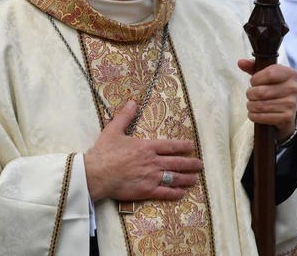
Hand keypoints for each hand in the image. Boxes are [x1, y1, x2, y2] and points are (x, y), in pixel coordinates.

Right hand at [84, 101, 202, 202]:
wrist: (96, 174)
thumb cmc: (105, 152)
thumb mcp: (113, 130)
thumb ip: (125, 116)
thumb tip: (133, 102)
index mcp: (147, 147)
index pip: (170, 146)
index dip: (183, 146)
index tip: (192, 146)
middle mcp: (153, 162)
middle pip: (177, 162)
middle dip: (190, 163)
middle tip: (200, 164)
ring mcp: (151, 177)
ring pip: (174, 178)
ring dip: (187, 178)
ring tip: (195, 179)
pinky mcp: (146, 191)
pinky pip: (165, 192)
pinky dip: (175, 193)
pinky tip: (182, 193)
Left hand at [238, 59, 296, 141]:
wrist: (286, 110)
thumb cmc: (273, 88)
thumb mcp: (265, 74)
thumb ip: (253, 66)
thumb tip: (241, 62)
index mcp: (290, 73)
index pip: (269, 74)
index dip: (255, 79)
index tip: (254, 82)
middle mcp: (293, 88)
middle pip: (260, 92)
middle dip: (250, 94)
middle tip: (251, 95)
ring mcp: (291, 104)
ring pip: (259, 105)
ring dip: (250, 105)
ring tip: (253, 104)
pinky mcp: (286, 118)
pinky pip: (262, 117)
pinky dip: (253, 116)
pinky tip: (255, 113)